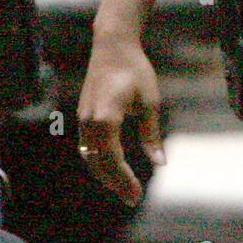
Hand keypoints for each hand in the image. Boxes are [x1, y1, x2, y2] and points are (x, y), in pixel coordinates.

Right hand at [76, 33, 164, 206]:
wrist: (113, 44)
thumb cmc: (134, 69)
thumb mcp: (150, 101)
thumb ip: (151, 134)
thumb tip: (160, 163)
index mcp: (106, 118)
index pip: (112, 159)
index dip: (124, 180)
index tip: (136, 195)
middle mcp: (90, 119)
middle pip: (97, 162)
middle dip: (114, 183)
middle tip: (132, 198)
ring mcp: (83, 116)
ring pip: (88, 155)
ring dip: (103, 174)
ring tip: (122, 186)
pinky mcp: (82, 112)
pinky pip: (85, 144)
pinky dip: (96, 160)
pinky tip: (110, 165)